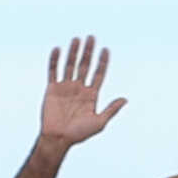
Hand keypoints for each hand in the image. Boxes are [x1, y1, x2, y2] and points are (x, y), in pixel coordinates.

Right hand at [38, 36, 127, 150]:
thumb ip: (111, 109)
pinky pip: (53, 71)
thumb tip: (125, 99)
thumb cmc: (79, 134)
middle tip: (92, 37)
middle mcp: (79, 88)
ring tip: (77, 39)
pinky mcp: (52, 89)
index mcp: (91, 95)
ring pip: (70, 65)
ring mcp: (65, 87)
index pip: (99, 74)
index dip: (103, 62)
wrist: (58, 139)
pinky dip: (54, 60)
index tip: (106, 50)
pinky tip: (58, 49)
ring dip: (74, 52)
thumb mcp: (99, 122)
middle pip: (85, 65)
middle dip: (89, 52)